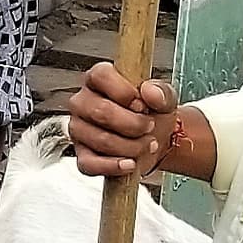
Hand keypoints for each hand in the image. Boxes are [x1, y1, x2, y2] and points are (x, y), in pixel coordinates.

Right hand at [65, 62, 181, 181]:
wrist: (155, 140)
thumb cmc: (152, 113)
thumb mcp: (164, 98)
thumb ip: (161, 91)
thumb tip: (150, 92)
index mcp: (98, 80)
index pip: (100, 76)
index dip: (124, 92)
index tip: (141, 105)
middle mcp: (82, 102)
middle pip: (100, 112)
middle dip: (133, 124)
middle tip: (149, 127)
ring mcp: (78, 129)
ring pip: (100, 140)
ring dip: (131, 147)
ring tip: (147, 144)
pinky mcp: (82, 155)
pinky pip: (89, 164)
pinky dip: (113, 166)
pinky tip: (130, 164)